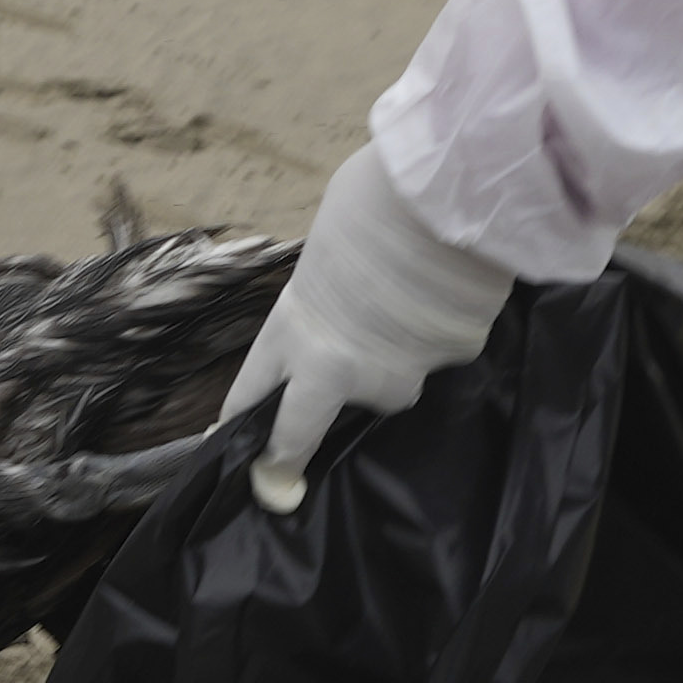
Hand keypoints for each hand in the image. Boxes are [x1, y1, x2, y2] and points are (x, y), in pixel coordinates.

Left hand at [227, 150, 524, 509]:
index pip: (248, 396)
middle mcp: (338, 372)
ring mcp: (396, 378)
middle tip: (282, 480)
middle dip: (287, 458)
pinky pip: (438, 356)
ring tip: (401, 314)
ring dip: (389, 362)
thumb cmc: (370, 208)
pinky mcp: (448, 367)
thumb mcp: (320, 257)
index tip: (234, 445)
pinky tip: (441, 303)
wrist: (443, 201)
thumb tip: (335, 310)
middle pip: (301, 432)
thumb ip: (317, 301)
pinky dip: (436, 338)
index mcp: (291, 334)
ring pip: (387, 386)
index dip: (238, 424)